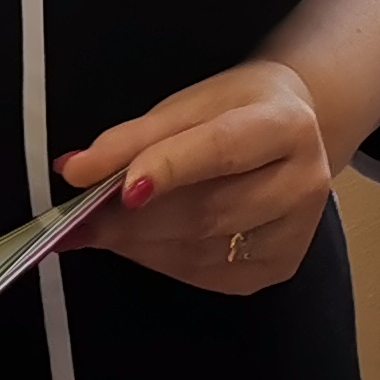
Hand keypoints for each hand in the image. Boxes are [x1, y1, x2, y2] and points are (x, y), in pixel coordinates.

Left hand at [54, 0, 379, 295]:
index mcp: (286, 125)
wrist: (291, 131)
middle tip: (81, 217)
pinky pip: (207, 273)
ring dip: (140, 242)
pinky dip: (161, 260)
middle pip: (208, 209)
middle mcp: (305, 181)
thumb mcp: (187, 105)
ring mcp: (297, 232)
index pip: (223, 149)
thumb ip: (131, 138)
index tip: (121, 188)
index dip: (170, 169)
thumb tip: (74, 171)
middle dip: (135, 218)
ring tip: (103, 226)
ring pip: (202, 248)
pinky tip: (142, 241)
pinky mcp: (279, 267)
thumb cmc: (234, 111)